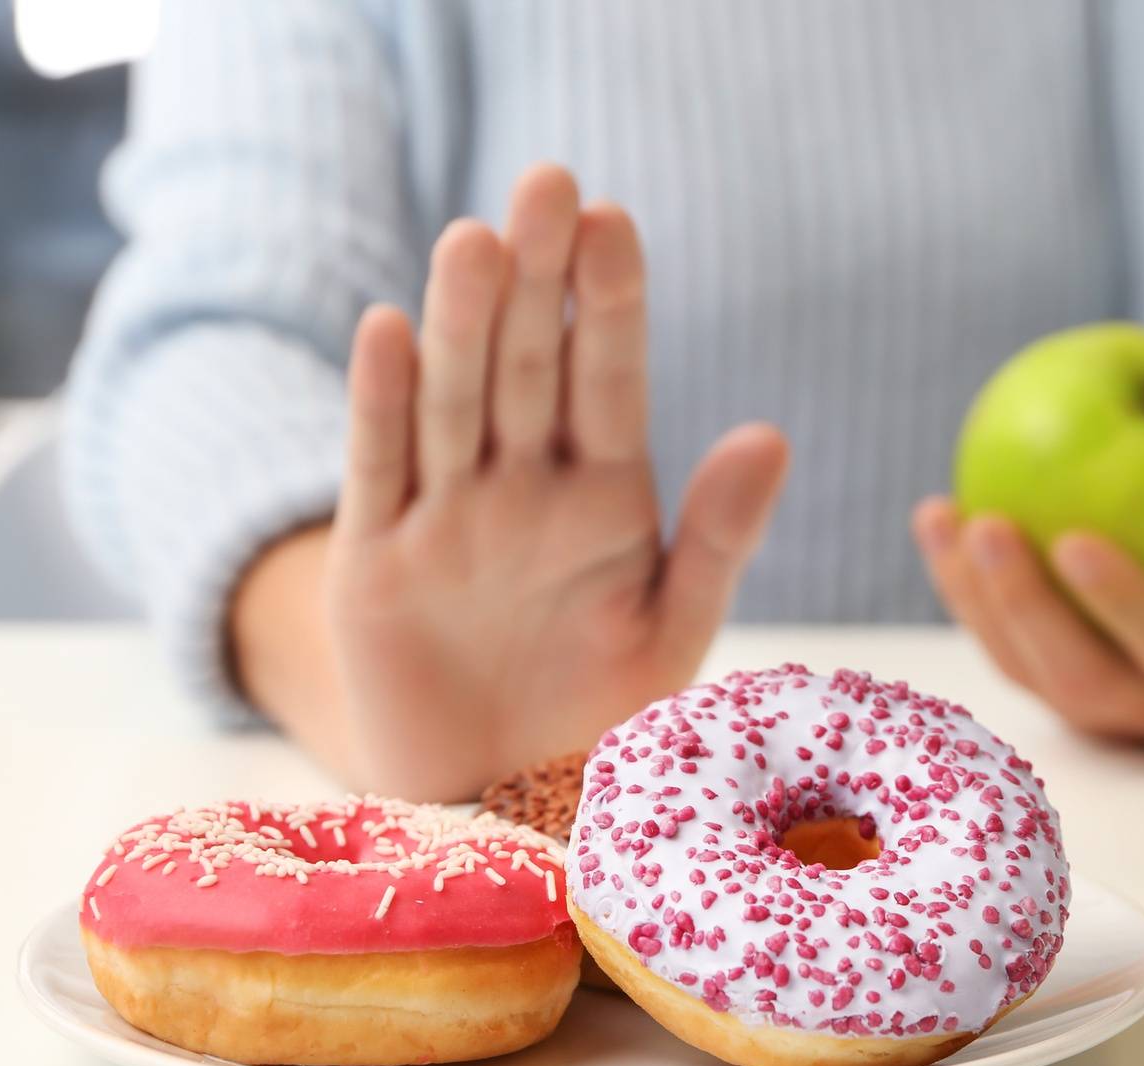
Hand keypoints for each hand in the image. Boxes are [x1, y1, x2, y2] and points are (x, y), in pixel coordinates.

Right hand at [234, 165, 789, 799]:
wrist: (499, 805)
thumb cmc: (598, 719)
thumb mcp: (670, 630)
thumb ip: (716, 538)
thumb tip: (771, 434)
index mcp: (606, 493)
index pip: (608, 379)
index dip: (608, 302)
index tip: (613, 219)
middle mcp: (522, 486)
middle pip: (526, 366)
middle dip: (536, 279)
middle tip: (546, 182)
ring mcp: (445, 516)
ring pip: (452, 402)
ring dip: (461, 324)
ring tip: (475, 240)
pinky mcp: (372, 561)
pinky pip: (377, 472)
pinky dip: (380, 407)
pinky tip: (386, 330)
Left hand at [912, 465, 1143, 748]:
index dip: (1126, 605)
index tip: (1074, 538)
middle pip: (1082, 678)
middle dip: (1026, 607)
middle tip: (988, 524)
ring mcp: (1101, 709)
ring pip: (1024, 670)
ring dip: (975, 597)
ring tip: (946, 516)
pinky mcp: (1051, 688)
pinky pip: (997, 644)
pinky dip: (961, 588)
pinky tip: (937, 517)